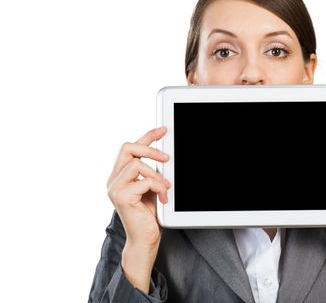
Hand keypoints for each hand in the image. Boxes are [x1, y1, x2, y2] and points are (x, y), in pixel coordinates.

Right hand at [106, 127, 170, 249]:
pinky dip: (159, 187)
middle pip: (127, 148)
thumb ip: (152, 172)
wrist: (145, 240)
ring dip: (157, 175)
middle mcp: (113, 180)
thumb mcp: (151, 188)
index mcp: (119, 176)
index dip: (147, 136)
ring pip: (137, 164)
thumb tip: (164, 155)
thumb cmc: (149, 216)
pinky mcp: (122, 197)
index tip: (163, 130)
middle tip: (167, 157)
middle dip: (150, 148)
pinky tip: (164, 198)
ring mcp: (115, 188)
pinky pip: (144, 181)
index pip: (130, 148)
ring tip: (166, 188)